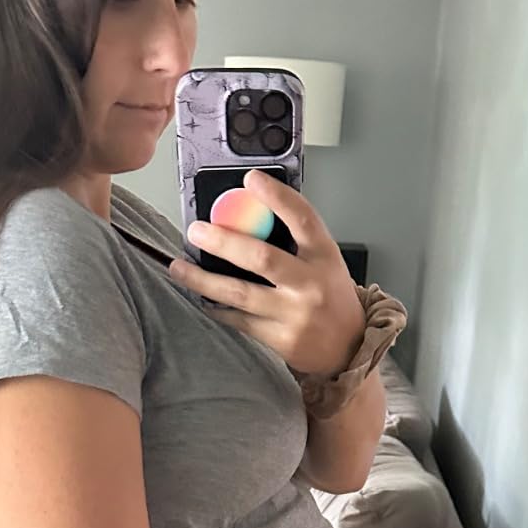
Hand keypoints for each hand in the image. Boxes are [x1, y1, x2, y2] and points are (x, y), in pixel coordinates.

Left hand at [167, 169, 365, 376]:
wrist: (348, 348)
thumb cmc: (331, 299)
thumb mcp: (324, 261)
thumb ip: (295, 239)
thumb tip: (250, 210)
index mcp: (324, 256)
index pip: (302, 218)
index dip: (276, 196)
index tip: (251, 180)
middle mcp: (310, 284)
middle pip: (262, 258)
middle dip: (223, 241)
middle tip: (196, 230)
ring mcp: (295, 314)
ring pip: (240, 293)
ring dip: (203, 280)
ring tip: (179, 267)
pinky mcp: (281, 339)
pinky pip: (239, 320)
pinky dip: (216, 307)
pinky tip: (201, 296)